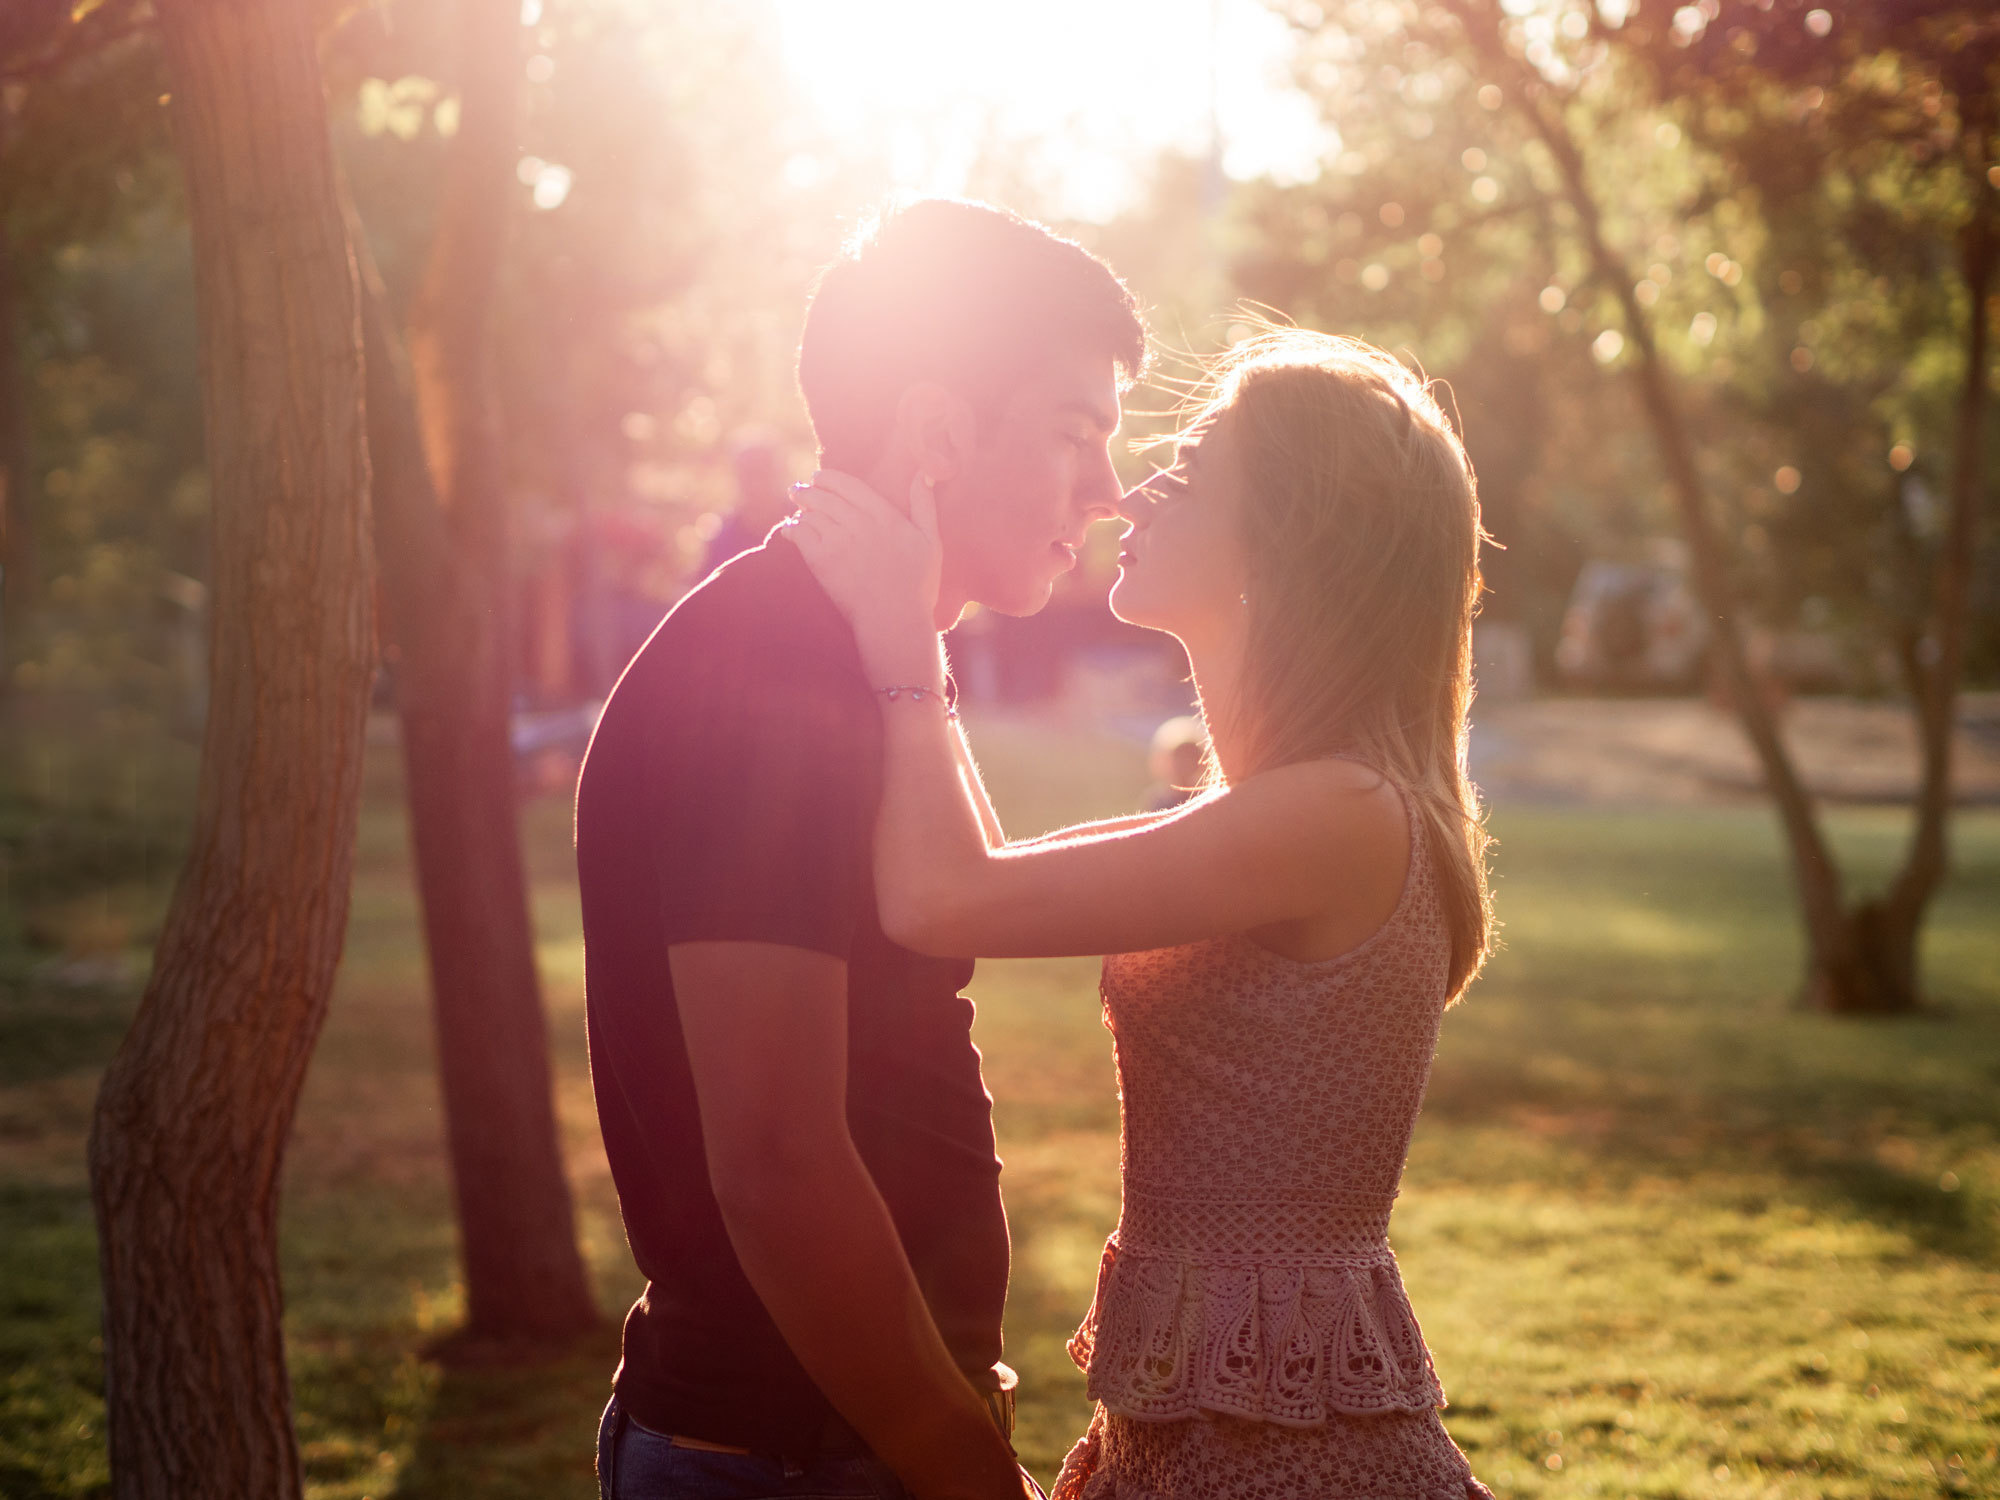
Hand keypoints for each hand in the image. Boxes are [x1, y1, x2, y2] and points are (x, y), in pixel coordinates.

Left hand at [788, 469, 943, 686]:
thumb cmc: (917, 585)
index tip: (818, 476)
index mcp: (885, 515)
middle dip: (808, 490)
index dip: (828, 478)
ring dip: (800, 508)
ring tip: (795, 508)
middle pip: (824, 496)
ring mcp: (839, 541)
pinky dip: (793, 529)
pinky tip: (791, 530)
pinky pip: (800, 534)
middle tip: (797, 490)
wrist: (894, 620)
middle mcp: (860, 523)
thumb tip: (923, 473)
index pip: (848, 484)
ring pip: (810, 513)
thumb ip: (924, 505)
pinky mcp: (822, 560)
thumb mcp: (930, 541)